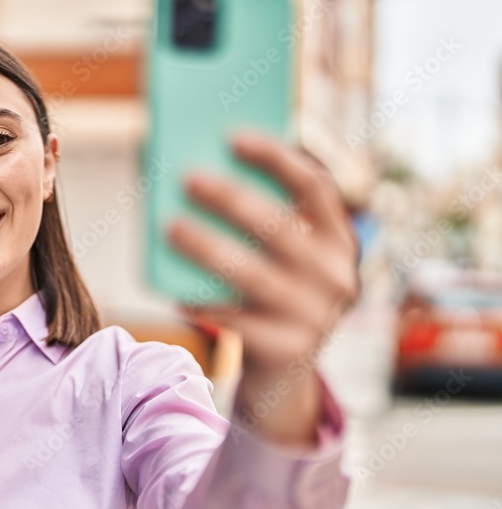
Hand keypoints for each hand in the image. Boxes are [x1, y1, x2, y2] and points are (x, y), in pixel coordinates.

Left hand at [167, 132, 359, 377]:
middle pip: (278, 227)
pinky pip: (237, 321)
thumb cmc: (267, 294)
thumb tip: (192, 171)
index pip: (314, 186)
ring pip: (253, 274)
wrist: (283, 372)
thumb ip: (256, 220)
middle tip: (186, 178)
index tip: (233, 136)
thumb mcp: (278, 257)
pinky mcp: (289, 349)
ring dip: (208, 247)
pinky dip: (205, 303)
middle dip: (231, 199)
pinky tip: (176, 291)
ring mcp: (316, 315)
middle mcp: (337, 275)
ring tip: (170, 227)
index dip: (276, 158)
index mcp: (338, 239)